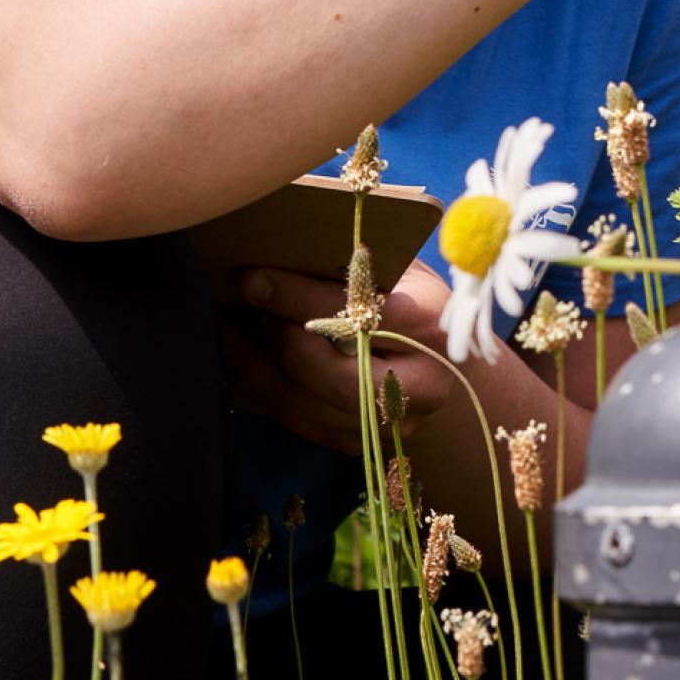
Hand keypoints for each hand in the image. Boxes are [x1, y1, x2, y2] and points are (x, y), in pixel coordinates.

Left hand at [221, 260, 475, 454]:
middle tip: (251, 309)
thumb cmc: (415, 305)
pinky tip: (239, 355)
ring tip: (232, 328)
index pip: (360, 315)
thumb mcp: (404, 272)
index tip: (253, 278)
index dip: (300, 298)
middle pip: (341, 378)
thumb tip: (291, 237)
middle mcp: (420, 384)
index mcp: (431, 328)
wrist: (447, 373)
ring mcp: (391, 422)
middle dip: (284, 344)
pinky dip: (261, 388)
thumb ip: (362, 263)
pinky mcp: (359, 443)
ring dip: (260, 367)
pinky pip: (297, 421)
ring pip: (310, 407)